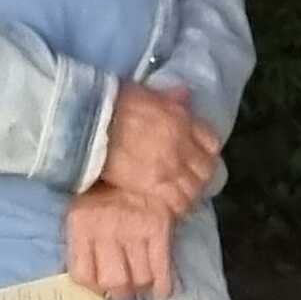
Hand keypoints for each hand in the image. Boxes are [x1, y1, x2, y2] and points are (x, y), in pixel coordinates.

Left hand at [67, 184, 174, 299]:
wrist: (134, 152)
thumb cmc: (104, 182)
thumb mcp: (81, 202)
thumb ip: (81, 234)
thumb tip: (87, 267)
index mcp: (80, 223)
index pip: (82, 274)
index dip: (92, 286)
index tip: (99, 284)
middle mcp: (105, 230)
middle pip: (113, 282)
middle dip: (119, 290)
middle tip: (123, 286)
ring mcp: (133, 230)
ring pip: (139, 279)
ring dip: (141, 286)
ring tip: (140, 281)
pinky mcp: (158, 228)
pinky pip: (163, 271)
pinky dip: (163, 285)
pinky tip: (160, 286)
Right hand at [100, 84, 219, 216]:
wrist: (90, 123)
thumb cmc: (111, 103)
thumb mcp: (143, 93)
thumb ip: (167, 98)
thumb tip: (184, 94)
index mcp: (181, 119)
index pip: (210, 142)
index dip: (205, 151)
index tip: (197, 156)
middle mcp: (182, 145)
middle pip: (206, 168)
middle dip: (200, 175)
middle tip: (188, 179)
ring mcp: (171, 167)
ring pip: (195, 188)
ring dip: (190, 192)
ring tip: (179, 195)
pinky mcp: (156, 186)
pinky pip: (178, 202)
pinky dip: (178, 206)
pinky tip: (170, 206)